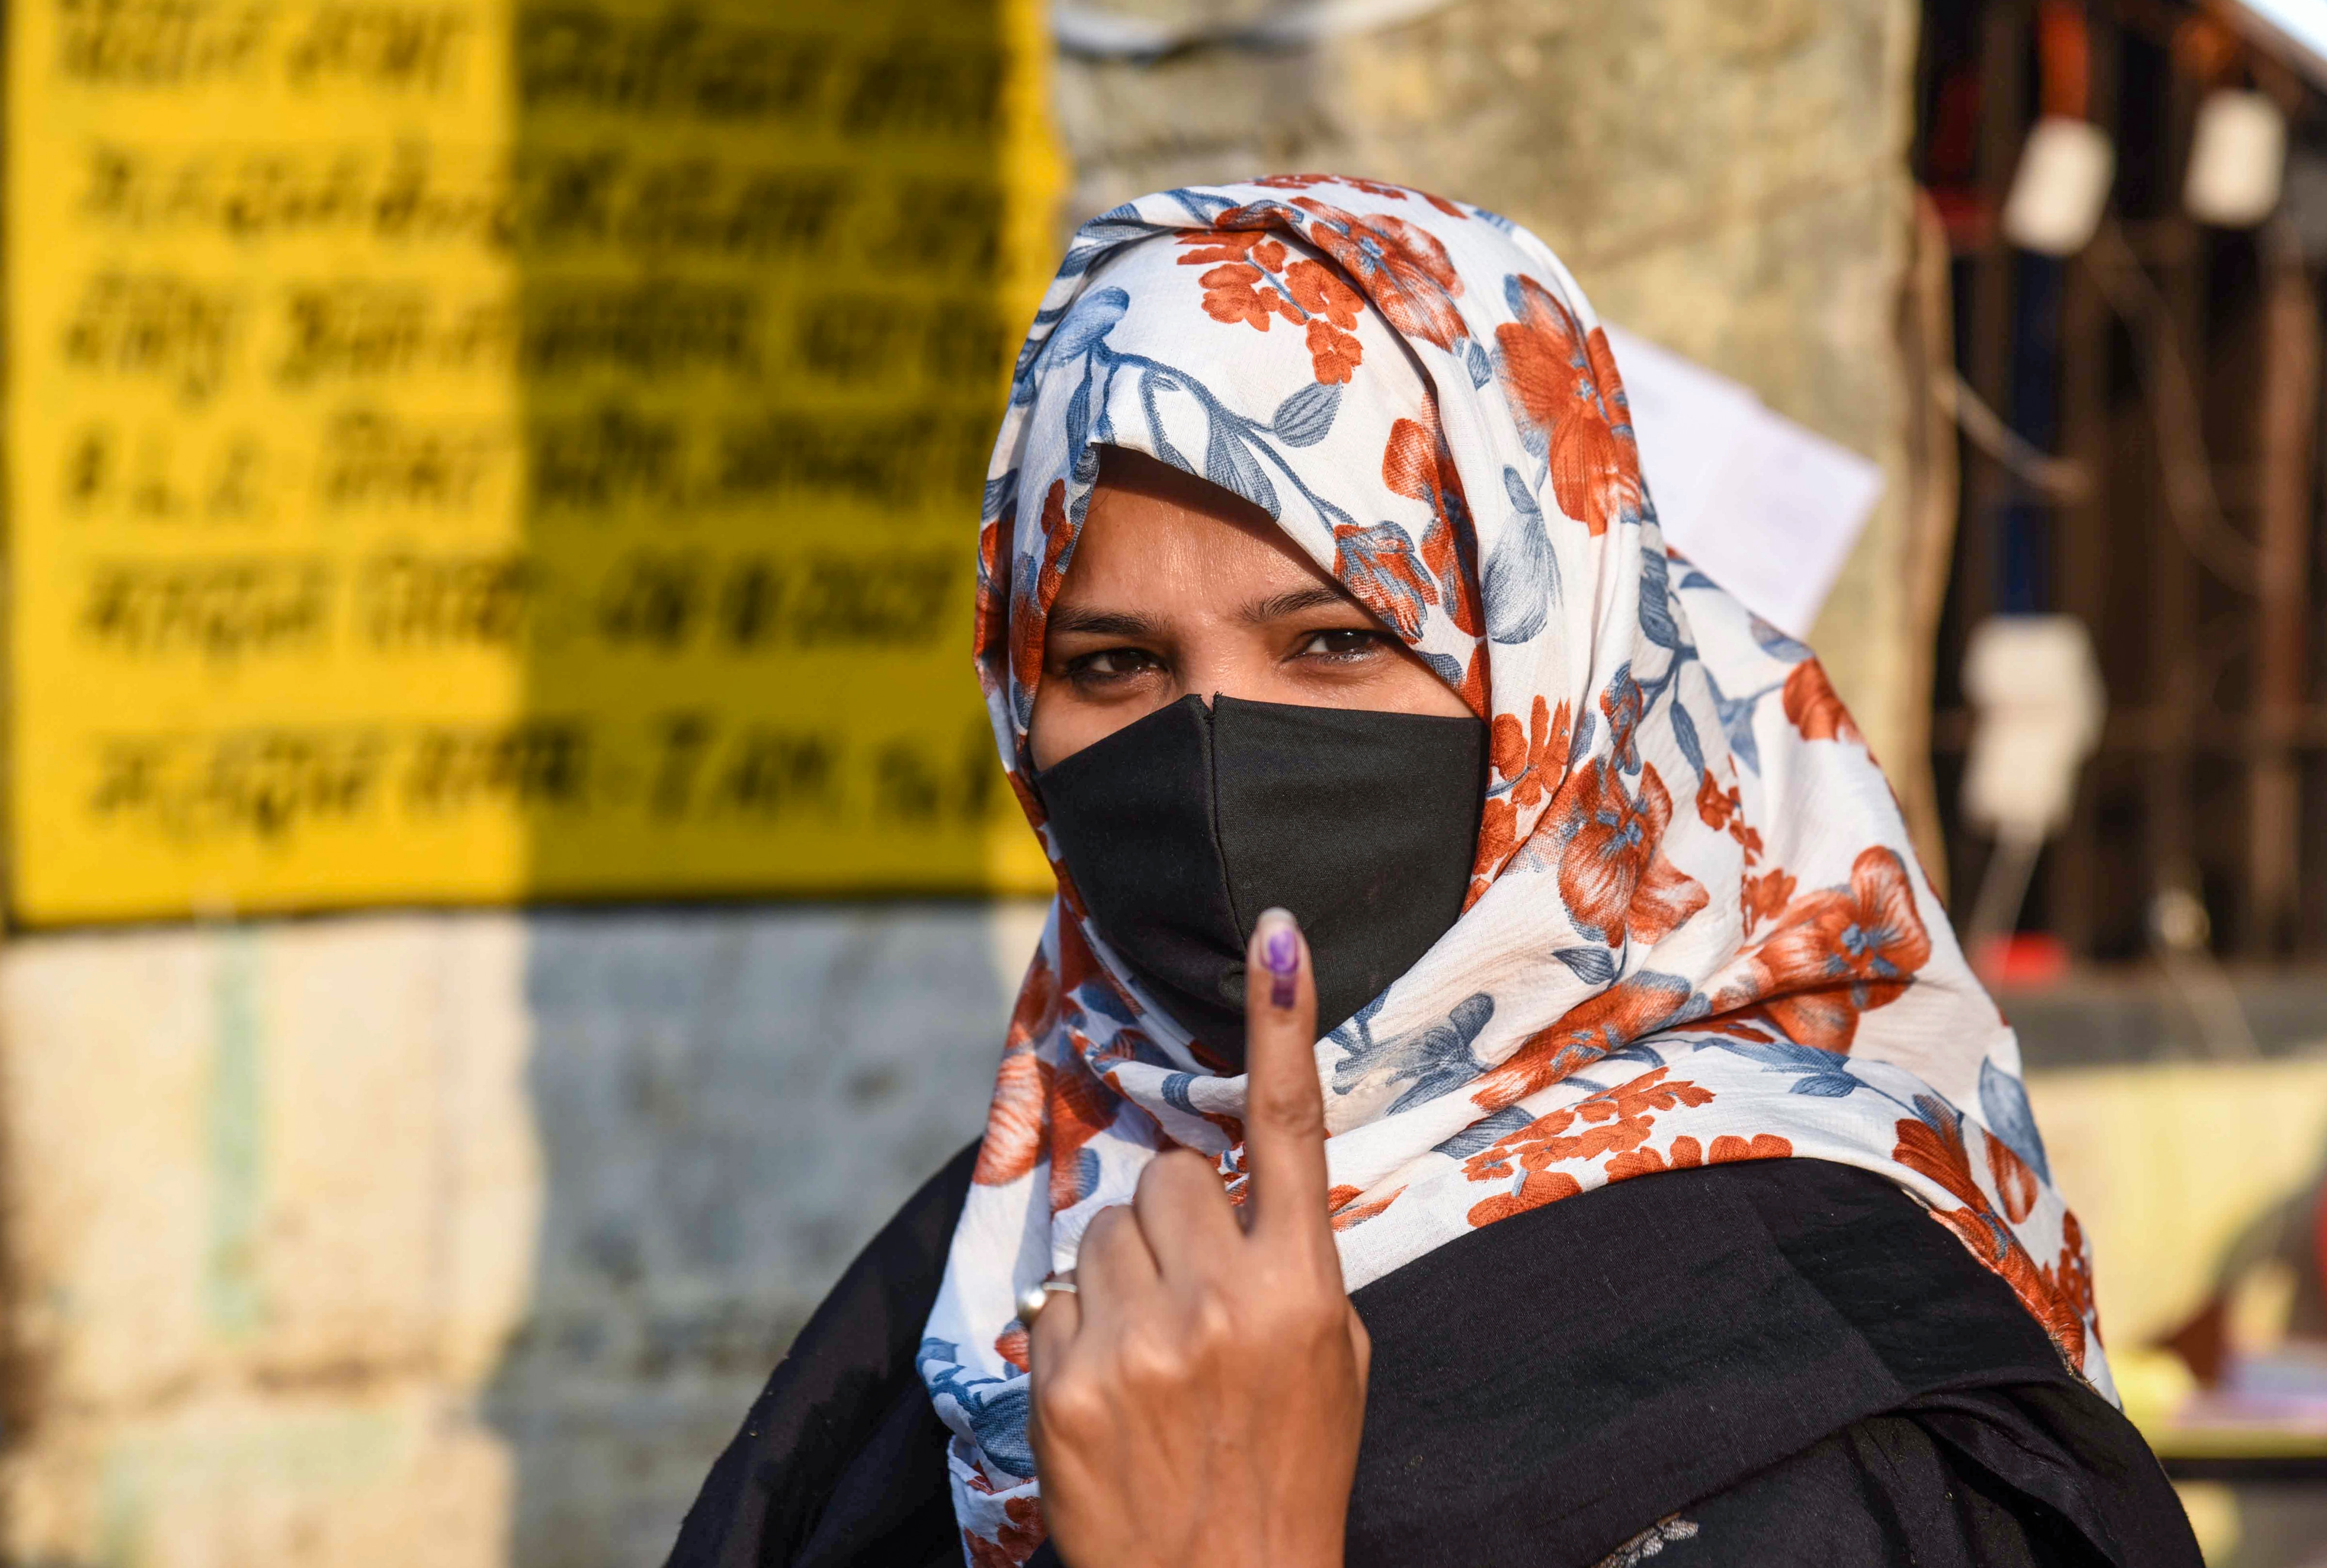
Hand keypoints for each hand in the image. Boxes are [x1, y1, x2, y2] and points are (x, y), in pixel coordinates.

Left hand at [1028, 907, 1370, 1567]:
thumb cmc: (1288, 1472)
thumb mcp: (1334, 1363)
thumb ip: (1295, 1263)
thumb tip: (1245, 1186)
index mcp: (1300, 1292)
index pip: (1289, 1130)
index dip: (1284, 1022)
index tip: (1274, 933)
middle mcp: (1219, 1302)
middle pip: (1168, 1175)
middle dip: (1175, 1217)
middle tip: (1192, 1292)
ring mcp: (1136, 1341)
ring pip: (1103, 1228)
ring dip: (1123, 1271)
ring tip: (1153, 1352)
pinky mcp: (1064, 1380)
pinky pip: (1057, 1294)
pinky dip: (1080, 1327)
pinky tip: (1113, 1389)